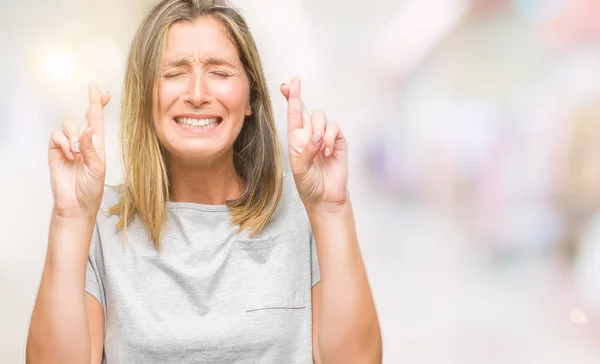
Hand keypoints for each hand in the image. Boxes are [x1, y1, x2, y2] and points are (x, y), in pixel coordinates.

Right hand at [48, 83, 109, 218]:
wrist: (75, 205)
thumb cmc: (90, 189)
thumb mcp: (97, 169)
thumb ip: (92, 149)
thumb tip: (87, 130)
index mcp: (97, 145)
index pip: (98, 121)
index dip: (99, 105)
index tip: (102, 91)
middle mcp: (83, 142)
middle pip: (84, 116)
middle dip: (91, 103)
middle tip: (95, 91)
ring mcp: (68, 145)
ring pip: (70, 123)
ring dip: (74, 135)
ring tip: (77, 153)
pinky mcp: (55, 151)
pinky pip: (56, 135)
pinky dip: (63, 142)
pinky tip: (68, 154)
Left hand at [281, 77, 347, 211]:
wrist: (326, 198)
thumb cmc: (309, 185)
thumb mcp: (301, 169)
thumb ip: (307, 151)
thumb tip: (317, 136)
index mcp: (296, 140)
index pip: (293, 116)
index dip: (291, 99)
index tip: (287, 84)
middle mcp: (309, 136)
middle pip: (306, 109)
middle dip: (298, 95)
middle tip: (295, 84)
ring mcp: (324, 137)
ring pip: (321, 117)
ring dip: (319, 130)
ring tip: (320, 149)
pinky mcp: (338, 141)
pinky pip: (334, 128)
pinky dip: (330, 138)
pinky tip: (328, 152)